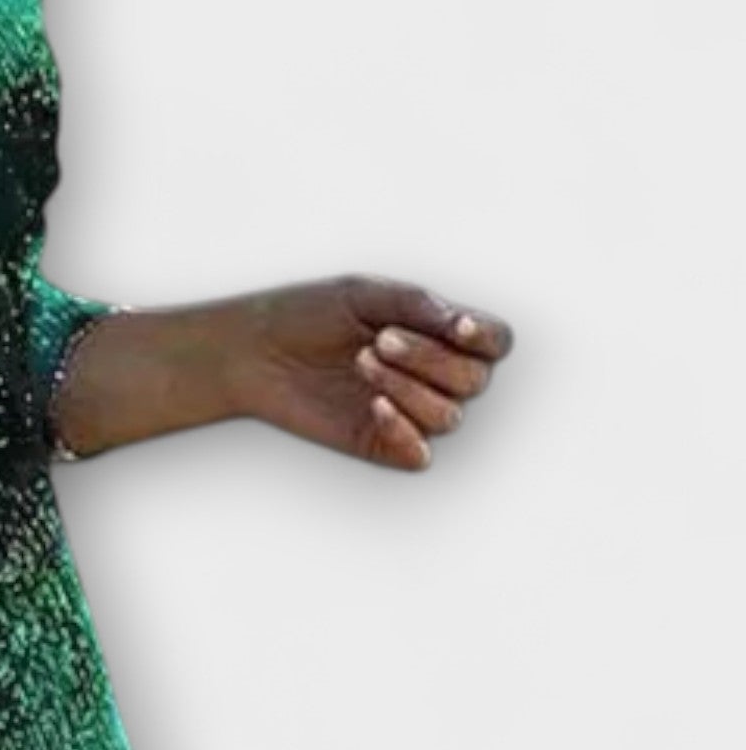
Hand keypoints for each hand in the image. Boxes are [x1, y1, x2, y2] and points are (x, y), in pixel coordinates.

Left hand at [231, 272, 514, 467]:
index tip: (458, 327)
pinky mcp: (382, 443)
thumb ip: (419, 305)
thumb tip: (465, 324)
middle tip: (379, 340)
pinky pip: (419, 455)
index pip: (494, 344)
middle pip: (474, 380)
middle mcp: (431, 375)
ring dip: (409, 387)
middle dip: (430, 358)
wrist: (254, 351)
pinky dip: (403, 431)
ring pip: (449, 416)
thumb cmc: (306, 316)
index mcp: (436, 334)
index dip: (488, 339)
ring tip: (361, 362)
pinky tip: (373, 406)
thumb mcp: (364, 294)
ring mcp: (409, 411)